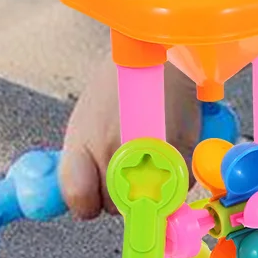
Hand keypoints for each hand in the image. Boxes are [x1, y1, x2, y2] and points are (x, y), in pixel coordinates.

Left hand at [59, 56, 200, 219]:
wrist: (159, 51)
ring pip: (147, 202)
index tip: (96, 198)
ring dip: (152, 189)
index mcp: (82, 141)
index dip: (87, 204)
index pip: (77, 198)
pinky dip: (179, 177)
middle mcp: (109, 151)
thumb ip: (89, 157)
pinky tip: (173, 150)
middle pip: (112, 206)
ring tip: (153, 155)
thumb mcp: (90, 117)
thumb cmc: (123, 81)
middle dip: (121, 195)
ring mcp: (143, 154)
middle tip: (131, 168)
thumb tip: (92, 194)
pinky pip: (179, 186)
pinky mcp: (178, 152)